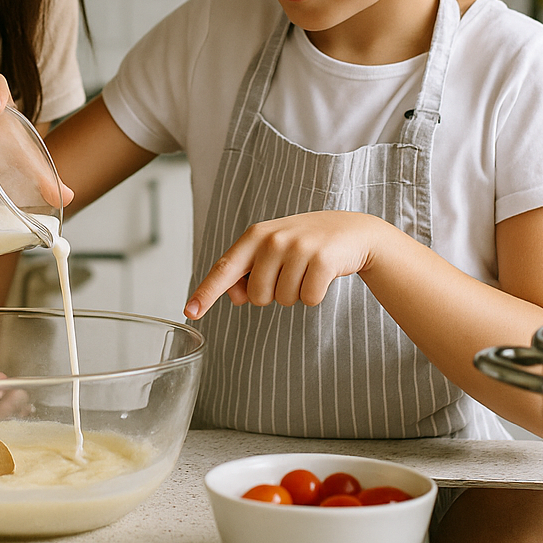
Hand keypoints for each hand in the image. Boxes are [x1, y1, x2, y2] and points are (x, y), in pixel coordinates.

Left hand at [183, 211, 394, 318]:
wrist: (352, 231)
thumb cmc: (304, 244)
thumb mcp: (272, 250)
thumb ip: (249, 270)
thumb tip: (234, 296)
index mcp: (255, 236)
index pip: (224, 269)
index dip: (206, 293)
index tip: (190, 312)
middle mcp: (273, 239)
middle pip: (257, 296)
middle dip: (273, 295)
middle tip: (290, 272)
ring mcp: (299, 248)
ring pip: (284, 300)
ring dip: (296, 294)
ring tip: (307, 271)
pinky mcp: (323, 260)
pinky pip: (309, 299)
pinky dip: (315, 295)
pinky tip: (322, 275)